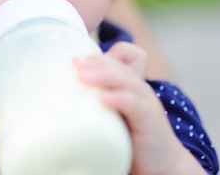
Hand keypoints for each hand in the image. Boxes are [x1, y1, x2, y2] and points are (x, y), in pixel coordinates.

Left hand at [74, 42, 202, 174]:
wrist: (163, 164)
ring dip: (103, 75)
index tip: (75, 60)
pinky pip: (135, 105)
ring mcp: (146, 102)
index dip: (99, 55)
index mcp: (128, 84)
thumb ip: (93, 103)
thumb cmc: (131, 139)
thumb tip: (56, 103)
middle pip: (118, 64)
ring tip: (83, 76)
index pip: (120, 56)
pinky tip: (104, 100)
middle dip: (95, 62)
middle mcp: (138, 88)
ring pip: (125, 80)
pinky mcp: (150, 120)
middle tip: (75, 63)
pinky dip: (119, 99)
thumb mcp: (111, 115)